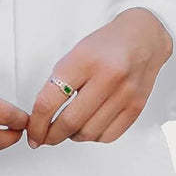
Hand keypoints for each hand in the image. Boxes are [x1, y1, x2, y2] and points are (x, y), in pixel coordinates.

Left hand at [26, 8, 172, 147]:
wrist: (142, 38)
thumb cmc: (105, 46)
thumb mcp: (75, 54)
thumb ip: (58, 83)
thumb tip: (41, 117)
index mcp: (83, 61)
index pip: (49, 101)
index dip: (36, 124)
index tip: (32, 133)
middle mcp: (106, 77)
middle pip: (69, 122)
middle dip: (51, 136)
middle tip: (44, 138)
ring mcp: (124, 94)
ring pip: (88, 133)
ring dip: (72, 136)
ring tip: (68, 129)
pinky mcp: (136, 106)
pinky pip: (108, 136)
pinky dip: (93, 137)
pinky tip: (88, 127)